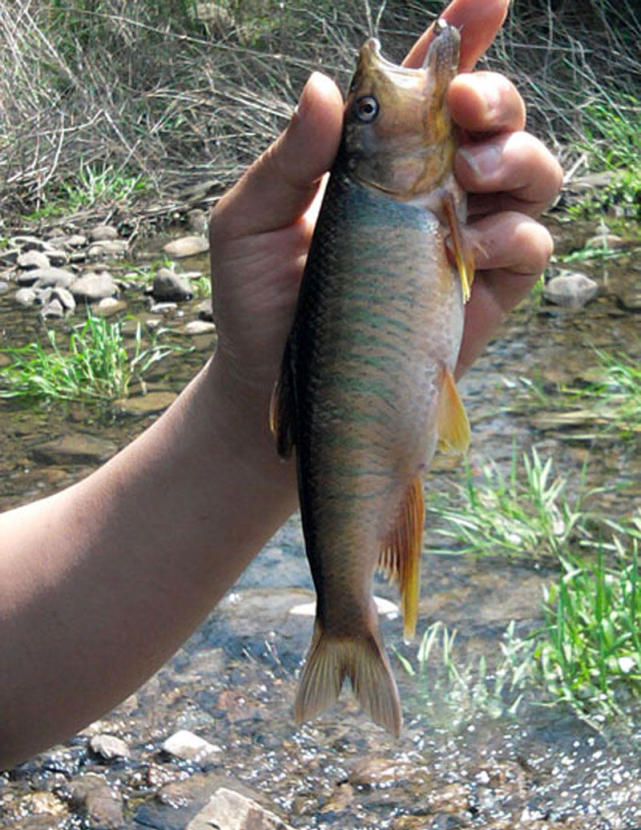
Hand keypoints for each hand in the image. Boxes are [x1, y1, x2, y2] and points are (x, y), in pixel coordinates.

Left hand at [208, 0, 561, 411]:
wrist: (273, 385)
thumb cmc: (256, 302)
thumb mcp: (250, 223)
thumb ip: (288, 159)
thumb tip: (324, 84)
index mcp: (379, 159)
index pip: (430, 88)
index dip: (462, 36)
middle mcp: (430, 189)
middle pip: (497, 119)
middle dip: (496, 96)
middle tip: (464, 109)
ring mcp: (461, 238)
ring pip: (531, 173)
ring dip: (517, 157)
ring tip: (468, 176)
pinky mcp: (481, 291)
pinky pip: (532, 245)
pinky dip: (516, 234)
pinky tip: (472, 245)